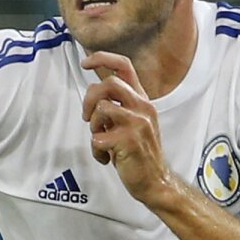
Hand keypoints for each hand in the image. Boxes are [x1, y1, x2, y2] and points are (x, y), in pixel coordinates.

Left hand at [80, 52, 172, 204]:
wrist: (155, 181)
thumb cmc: (138, 151)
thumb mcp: (131, 121)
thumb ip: (117, 104)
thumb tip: (93, 91)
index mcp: (142, 99)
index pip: (124, 66)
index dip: (102, 58)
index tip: (85, 63)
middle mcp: (143, 107)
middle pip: (108, 83)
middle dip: (89, 98)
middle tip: (86, 118)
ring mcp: (138, 123)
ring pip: (101, 108)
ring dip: (93, 125)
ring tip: (101, 139)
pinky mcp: (129, 140)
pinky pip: (97, 137)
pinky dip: (96, 151)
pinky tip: (106, 159)